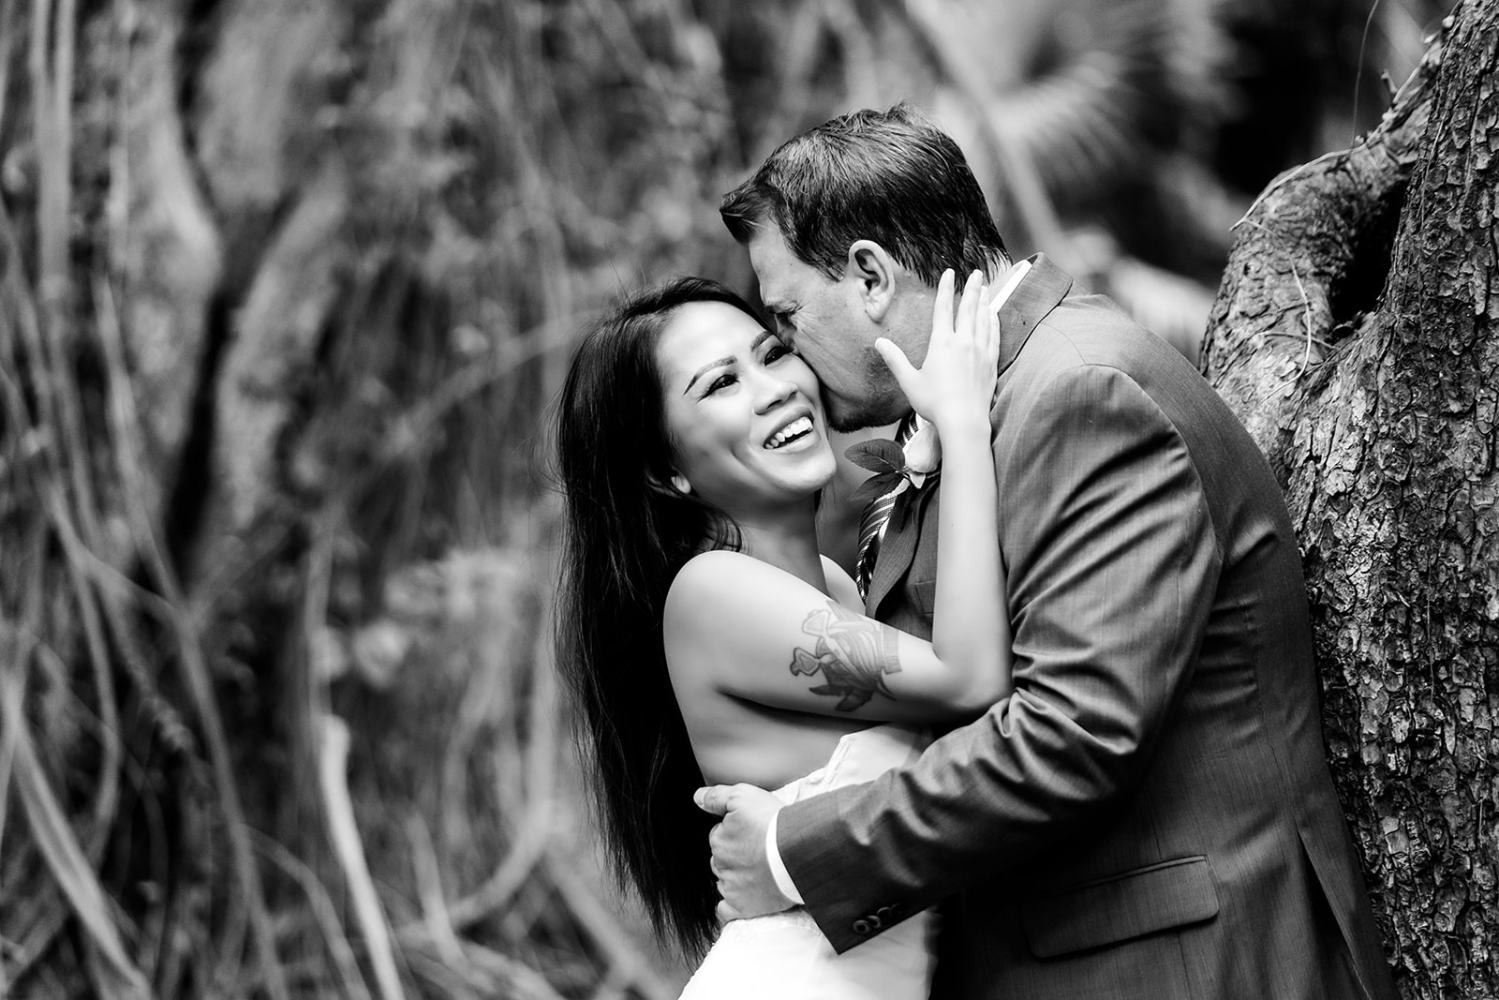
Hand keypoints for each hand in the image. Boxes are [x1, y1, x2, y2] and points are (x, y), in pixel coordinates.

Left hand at [694, 783, 793, 922]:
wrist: (797, 852)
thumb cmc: (773, 823)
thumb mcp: (743, 795)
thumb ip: (716, 797)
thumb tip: (697, 798)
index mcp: (719, 839)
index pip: (719, 835)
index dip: (736, 832)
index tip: (753, 831)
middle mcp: (720, 863)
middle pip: (721, 858)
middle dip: (735, 855)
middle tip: (759, 850)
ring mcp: (729, 887)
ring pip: (724, 881)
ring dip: (735, 877)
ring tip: (760, 871)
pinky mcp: (741, 906)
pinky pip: (725, 911)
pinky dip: (729, 906)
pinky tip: (740, 899)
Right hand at [874, 268, 1000, 432]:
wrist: (963, 421)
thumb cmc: (934, 403)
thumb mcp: (909, 381)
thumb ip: (895, 359)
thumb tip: (879, 342)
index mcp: (942, 343)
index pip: (943, 309)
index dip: (945, 288)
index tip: (948, 273)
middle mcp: (963, 342)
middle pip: (968, 308)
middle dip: (971, 288)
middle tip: (975, 273)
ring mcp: (979, 351)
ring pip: (983, 319)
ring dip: (983, 301)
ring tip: (984, 288)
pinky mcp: (990, 362)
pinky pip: (994, 335)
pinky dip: (994, 321)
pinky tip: (993, 315)